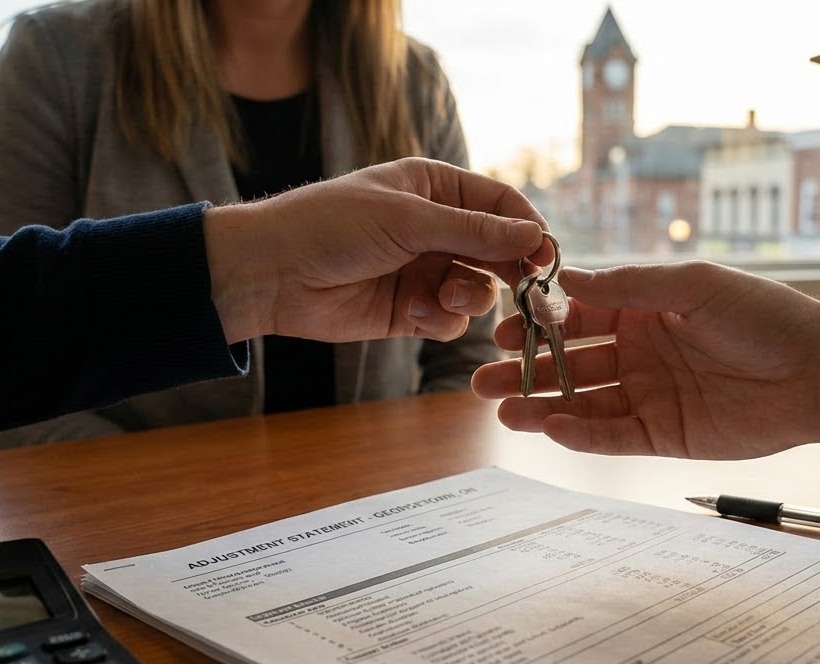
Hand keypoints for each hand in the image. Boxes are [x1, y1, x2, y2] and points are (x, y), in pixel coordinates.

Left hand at [204, 158, 552, 342]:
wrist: (272, 274)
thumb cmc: (331, 226)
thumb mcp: (408, 220)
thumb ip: (474, 231)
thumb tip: (535, 235)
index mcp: (434, 187)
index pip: (500, 203)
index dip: (527, 228)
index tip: (548, 254)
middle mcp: (435, 228)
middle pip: (497, 250)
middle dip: (511, 272)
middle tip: (531, 295)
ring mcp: (424, 270)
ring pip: (478, 290)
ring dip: (469, 297)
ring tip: (445, 298)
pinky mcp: (410, 310)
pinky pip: (450, 319)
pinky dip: (439, 320)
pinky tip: (413, 315)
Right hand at [471, 261, 819, 458]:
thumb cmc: (766, 316)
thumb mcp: (694, 285)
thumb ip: (631, 286)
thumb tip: (569, 281)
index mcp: (644, 310)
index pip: (577, 317)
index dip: (539, 325)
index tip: (504, 329)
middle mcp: (640, 352)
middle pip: (569, 364)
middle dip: (526, 371)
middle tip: (483, 379)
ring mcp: (650, 395)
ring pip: (582, 403)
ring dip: (542, 406)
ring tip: (502, 410)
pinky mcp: (665, 435)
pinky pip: (613, 436)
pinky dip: (581, 434)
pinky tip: (552, 427)